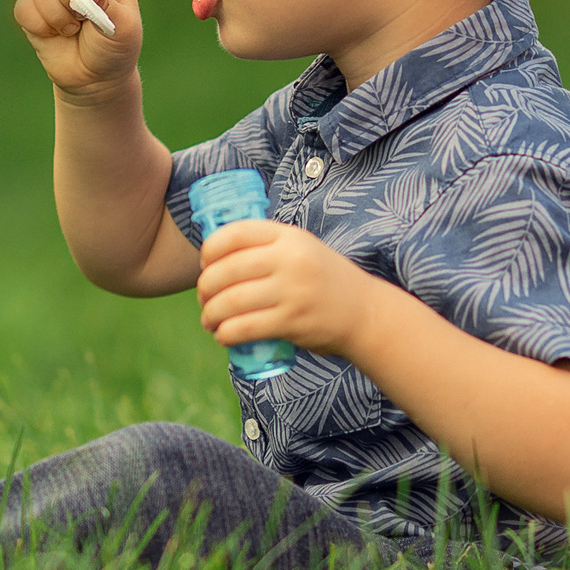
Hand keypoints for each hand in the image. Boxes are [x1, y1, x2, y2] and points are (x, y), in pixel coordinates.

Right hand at [12, 0, 142, 99]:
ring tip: (71, 30)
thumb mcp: (123, 30)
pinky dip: (38, 24)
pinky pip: (23, 6)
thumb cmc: (114, 50)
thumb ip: (108, 6)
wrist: (94, 79)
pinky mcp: (33, 10)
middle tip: (80, 17)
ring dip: (55, 13)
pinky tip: (53, 34)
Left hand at [196, 220, 382, 357]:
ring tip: (209, 321)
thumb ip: (268, 246)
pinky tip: (222, 336)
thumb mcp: (303, 249)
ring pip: (231, 301)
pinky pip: (245, 328)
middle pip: (226, 270)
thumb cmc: (325, 281)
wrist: (365, 313)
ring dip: (210, 314)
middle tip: (204, 299)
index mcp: (289, 236)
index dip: (210, 250)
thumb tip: (216, 256)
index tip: (205, 265)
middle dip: (205, 288)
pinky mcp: (292, 322)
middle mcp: (290, 259)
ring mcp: (292, 291)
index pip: (235, 234)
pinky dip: (225, 334)